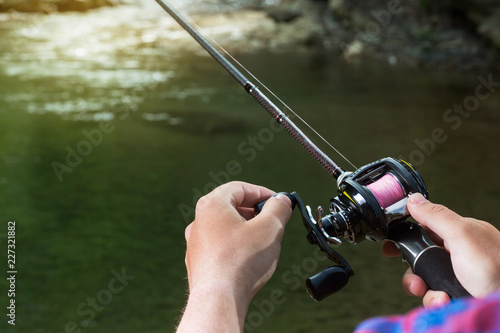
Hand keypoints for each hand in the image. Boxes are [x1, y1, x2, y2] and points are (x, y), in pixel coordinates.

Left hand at [177, 181, 291, 331]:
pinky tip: (249, 259)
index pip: (239, 188)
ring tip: (263, 240)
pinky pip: (220, 247)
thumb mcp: (270, 228)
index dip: (262, 192)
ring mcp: (196, 243)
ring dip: (245, 229)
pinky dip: (235, 246)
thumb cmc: (241, 261)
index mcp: (212, 205)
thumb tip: (282, 201)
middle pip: (230, 206)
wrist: (218, 299)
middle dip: (255, 211)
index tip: (278, 201)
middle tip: (273, 219)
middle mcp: (199, 221)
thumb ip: (278, 209)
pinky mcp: (198, 262)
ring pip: (224, 228)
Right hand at [383, 193, 499, 307]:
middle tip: (415, 280)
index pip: (424, 230)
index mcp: (461, 234)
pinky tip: (445, 301)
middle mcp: (458, 256)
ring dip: (424, 290)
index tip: (390, 246)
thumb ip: (436, 216)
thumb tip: (413, 199)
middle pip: (420, 259)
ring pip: (425, 281)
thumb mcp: (462, 236)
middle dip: (413, 272)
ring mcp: (458, 277)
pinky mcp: (457, 296)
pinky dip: (435, 301)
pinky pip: (434, 298)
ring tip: (435, 294)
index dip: (405, 238)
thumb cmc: (497, 270)